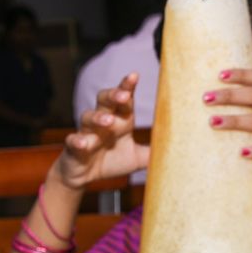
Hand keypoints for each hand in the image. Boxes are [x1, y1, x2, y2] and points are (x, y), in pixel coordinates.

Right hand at [56, 73, 149, 188]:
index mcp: (119, 120)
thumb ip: (153, 152)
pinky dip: (77, 140)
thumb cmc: (110, 161)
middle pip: (104, 100)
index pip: (124, 99)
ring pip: (89, 117)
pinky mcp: (74, 147)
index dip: (128, 87)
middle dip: (113, 95)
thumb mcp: (136, 158)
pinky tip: (82, 142)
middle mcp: (102, 121)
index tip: (135, 76)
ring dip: (98, 117)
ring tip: (108, 121)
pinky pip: (73, 140)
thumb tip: (178, 150)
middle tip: (124, 95)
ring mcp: (87, 133)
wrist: (84, 176)